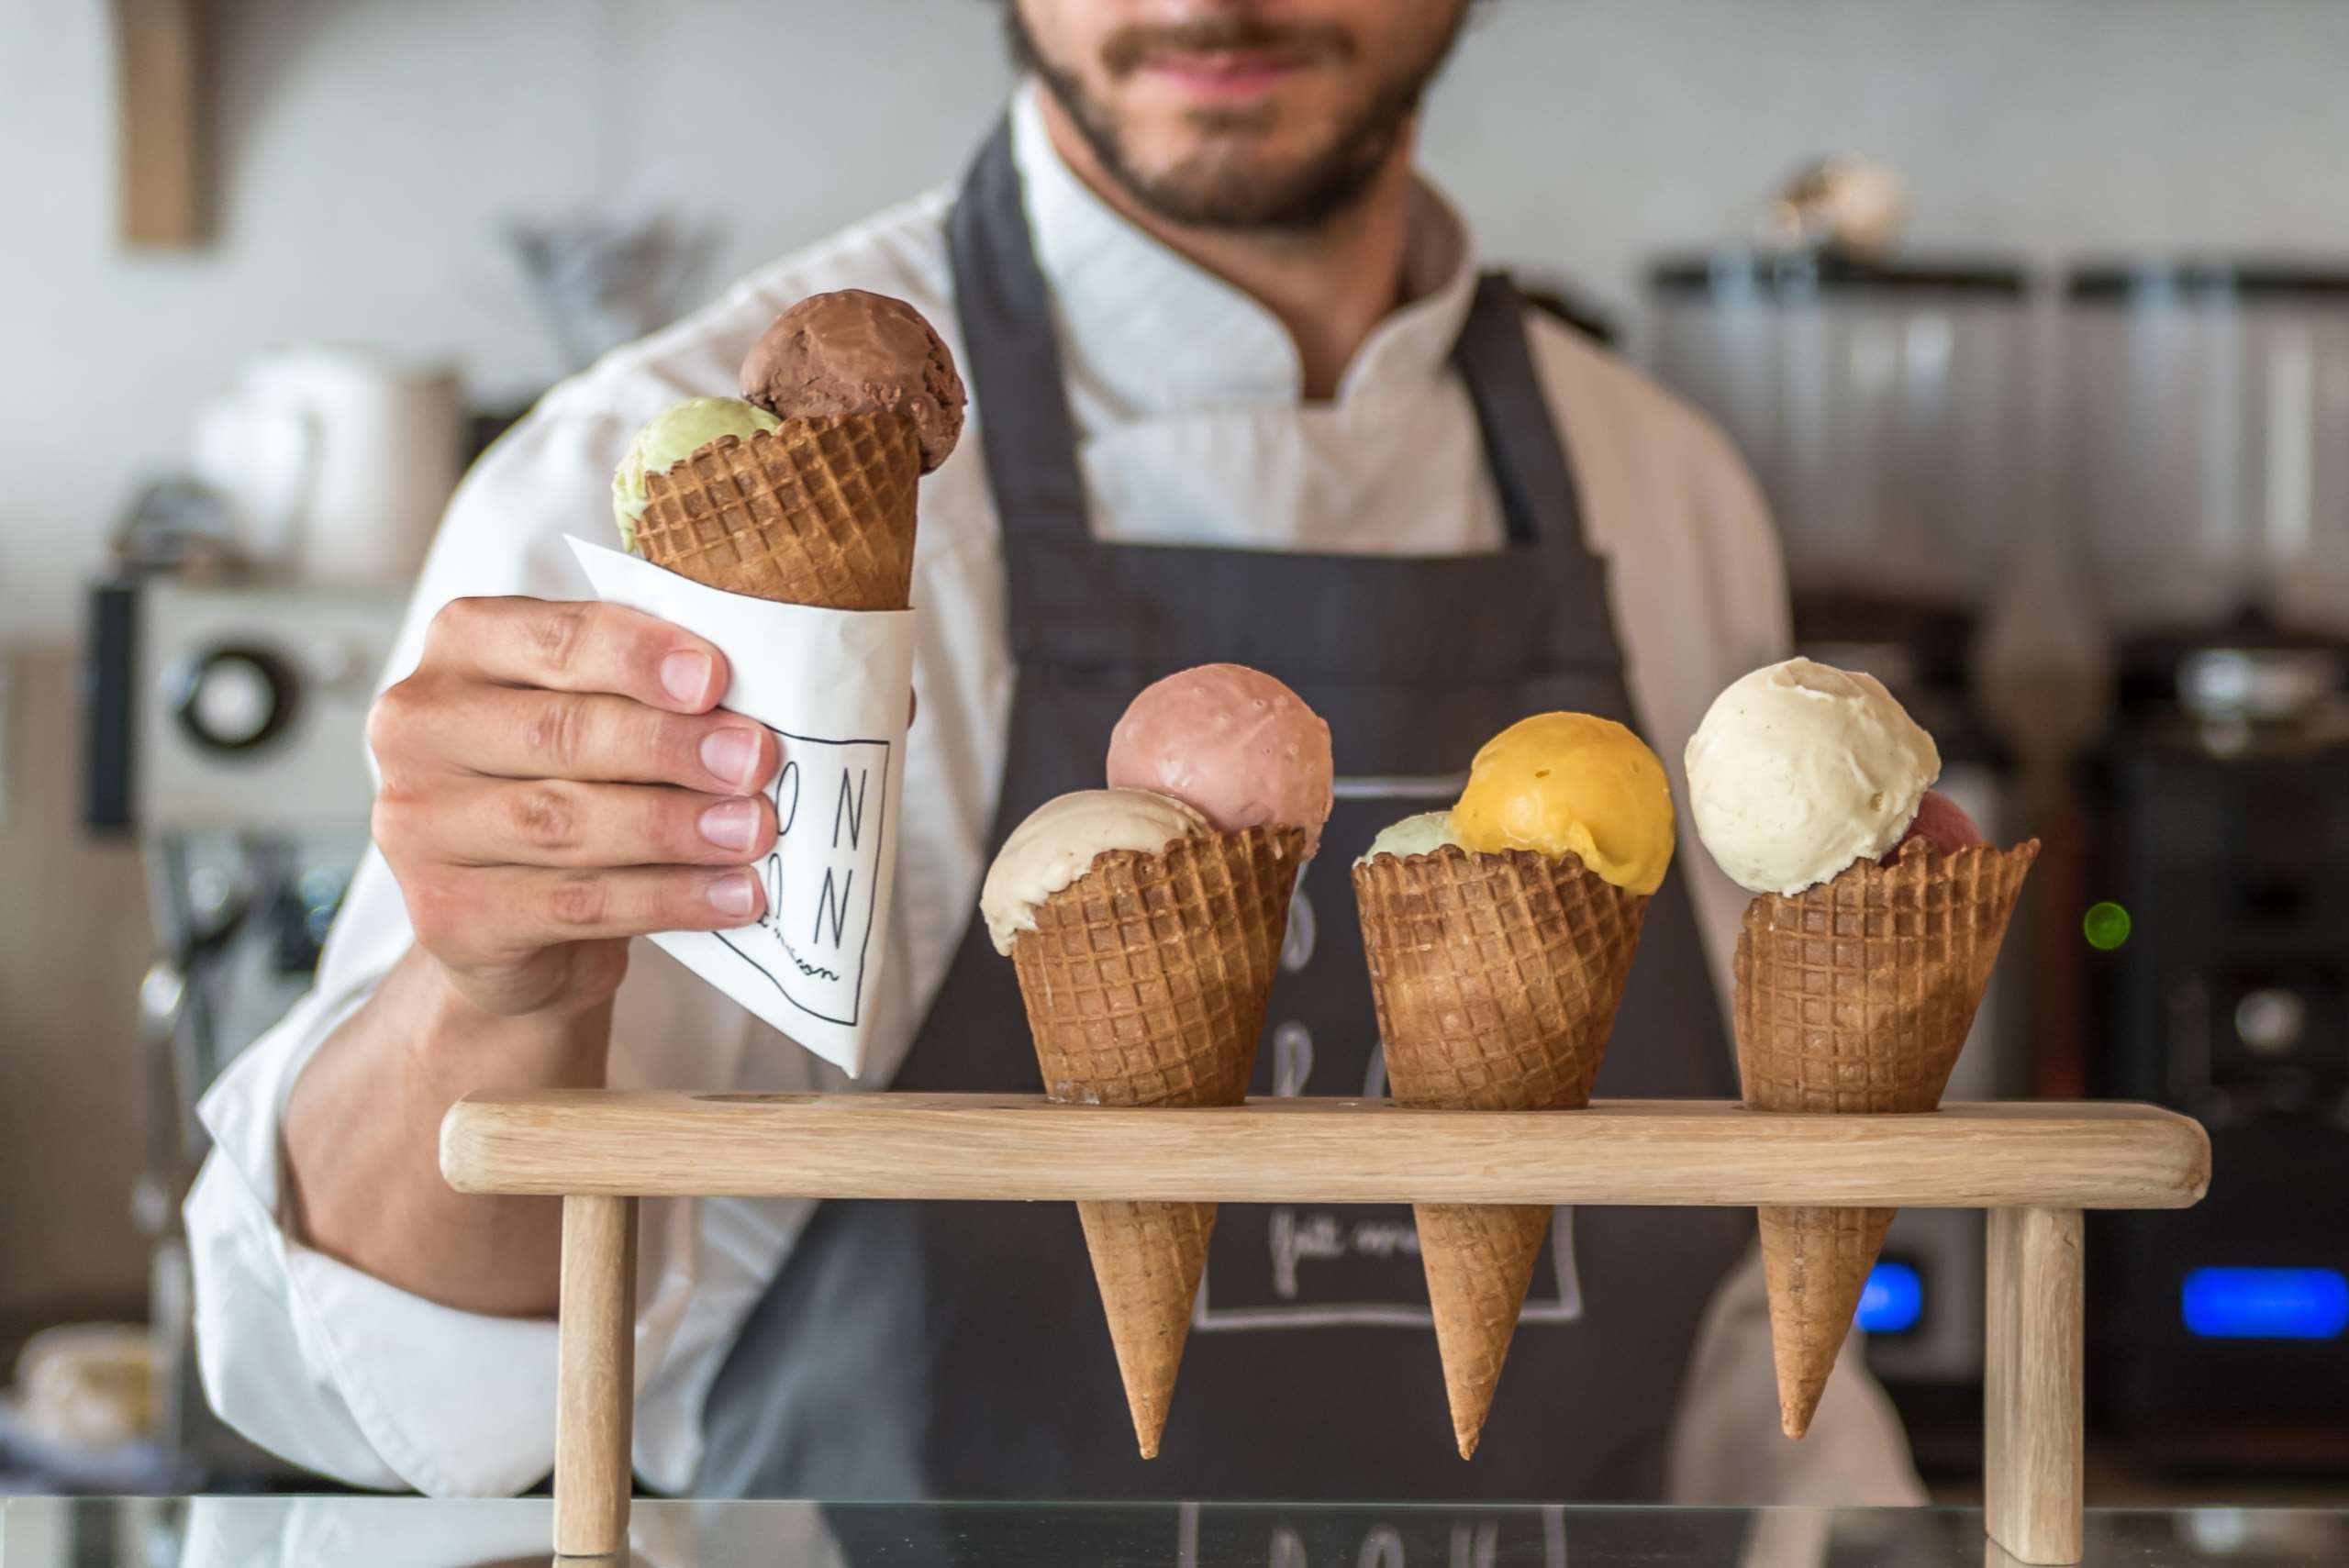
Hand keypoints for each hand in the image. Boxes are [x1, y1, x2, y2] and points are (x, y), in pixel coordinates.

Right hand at [369, 597, 779, 1017]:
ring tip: (754, 830)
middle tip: (754, 761)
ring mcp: (418, 826)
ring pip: (566, 821)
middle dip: (671, 746)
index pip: (554, 639)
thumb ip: (643, 697)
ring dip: (676, 827)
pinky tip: (733, 896)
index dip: (637, 657)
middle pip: (562, 732)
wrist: (517, 922)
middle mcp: (419, 729)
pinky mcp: (448, 914)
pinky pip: (575, 903)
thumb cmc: (570, 786)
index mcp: (461, 648)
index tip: (716, 678)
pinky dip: (667, 899)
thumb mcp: (596, 720)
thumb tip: (744, 713)